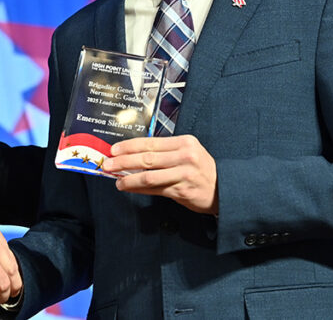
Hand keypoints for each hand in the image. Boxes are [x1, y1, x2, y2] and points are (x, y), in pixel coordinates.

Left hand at [103, 135, 217, 214]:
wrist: (224, 190)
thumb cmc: (201, 170)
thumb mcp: (188, 153)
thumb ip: (164, 153)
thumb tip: (134, 156)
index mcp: (184, 142)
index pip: (150, 143)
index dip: (129, 146)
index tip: (114, 150)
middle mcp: (184, 156)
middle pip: (146, 158)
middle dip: (123, 161)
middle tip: (108, 164)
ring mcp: (184, 174)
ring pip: (149, 175)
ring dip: (129, 179)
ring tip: (117, 181)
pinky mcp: (182, 191)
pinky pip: (155, 189)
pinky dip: (139, 189)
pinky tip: (130, 188)